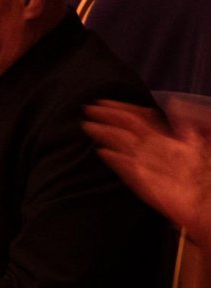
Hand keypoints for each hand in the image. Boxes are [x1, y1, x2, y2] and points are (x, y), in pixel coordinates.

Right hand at [84, 99, 210, 247]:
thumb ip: (194, 118)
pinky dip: (115, 160)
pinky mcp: (147, 186)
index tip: (105, 101)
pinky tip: (103, 152)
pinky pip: (128, 170)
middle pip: (127, 130)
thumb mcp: (207, 136)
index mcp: (169, 139)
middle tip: (88, 109)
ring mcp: (150, 167)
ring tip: (88, 126)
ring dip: (105, 134)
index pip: (140, 119)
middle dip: (107, 118)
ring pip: (123, 146)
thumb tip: (173, 103)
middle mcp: (156, 151)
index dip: (123, 108)